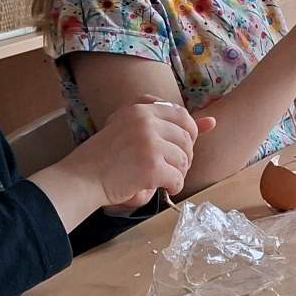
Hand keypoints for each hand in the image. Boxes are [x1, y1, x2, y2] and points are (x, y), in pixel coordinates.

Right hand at [72, 97, 208, 210]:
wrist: (81, 178)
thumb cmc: (105, 156)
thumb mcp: (132, 128)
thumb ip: (168, 123)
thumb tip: (214, 122)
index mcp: (141, 108)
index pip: (182, 115)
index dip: (188, 133)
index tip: (177, 147)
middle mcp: (146, 121)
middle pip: (186, 139)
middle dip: (184, 156)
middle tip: (170, 166)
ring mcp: (149, 143)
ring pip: (184, 159)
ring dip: (178, 173)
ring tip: (162, 177)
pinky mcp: (151, 167)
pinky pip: (177, 178)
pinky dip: (173, 187)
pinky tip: (162, 188)